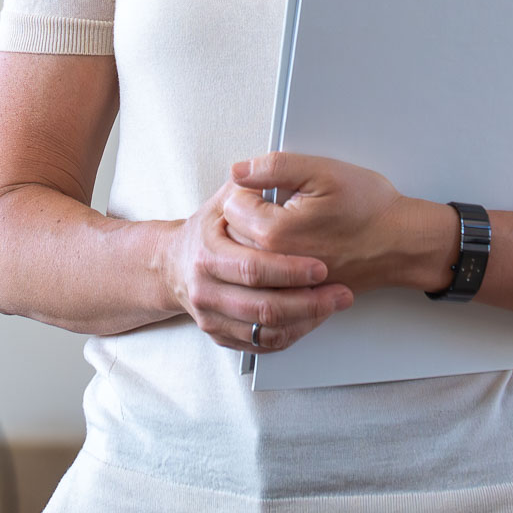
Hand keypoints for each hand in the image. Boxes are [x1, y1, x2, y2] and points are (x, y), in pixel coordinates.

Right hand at [159, 178, 353, 353]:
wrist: (174, 264)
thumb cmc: (208, 230)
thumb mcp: (224, 200)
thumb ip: (247, 186)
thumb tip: (256, 168)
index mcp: (208, 254)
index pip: (253, 268)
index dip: (290, 271)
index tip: (321, 267)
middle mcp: (206, 289)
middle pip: (263, 307)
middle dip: (308, 302)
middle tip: (338, 292)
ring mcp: (212, 316)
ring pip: (265, 331)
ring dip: (306, 321)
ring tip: (333, 304)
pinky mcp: (221, 335)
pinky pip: (261, 344)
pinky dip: (291, 334)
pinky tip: (312, 318)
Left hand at [222, 153, 426, 293]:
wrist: (400, 243)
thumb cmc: (370, 209)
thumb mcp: (323, 172)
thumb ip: (274, 167)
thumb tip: (239, 171)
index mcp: (275, 233)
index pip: (231, 204)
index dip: (250, 188)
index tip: (272, 187)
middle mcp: (275, 265)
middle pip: (233, 234)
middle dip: (249, 214)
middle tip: (281, 203)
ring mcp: (285, 284)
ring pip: (246, 258)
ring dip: (256, 239)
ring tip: (286, 224)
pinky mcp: (297, 294)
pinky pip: (266, 279)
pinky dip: (270, 263)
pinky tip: (291, 248)